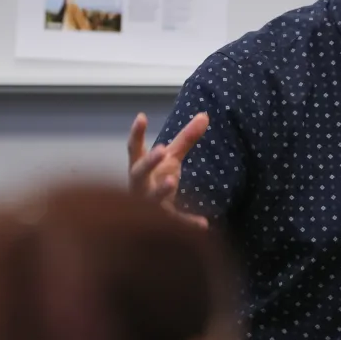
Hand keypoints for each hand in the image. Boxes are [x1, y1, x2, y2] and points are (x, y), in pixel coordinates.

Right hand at [128, 112, 209, 228]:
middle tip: (161, 150)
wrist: (145, 218)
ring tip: (171, 181)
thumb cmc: (157, 179)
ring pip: (151, 198)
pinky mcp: (162, 219)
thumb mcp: (172, 158)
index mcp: (140, 167)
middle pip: (139, 173)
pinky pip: (175, 220)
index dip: (137, 134)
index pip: (135, 149)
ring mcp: (148, 203)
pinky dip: (188, 222)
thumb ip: (186, 138)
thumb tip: (205, 115)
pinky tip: (204, 224)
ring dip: (160, 190)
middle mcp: (140, 185)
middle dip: (148, 162)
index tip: (141, 117)